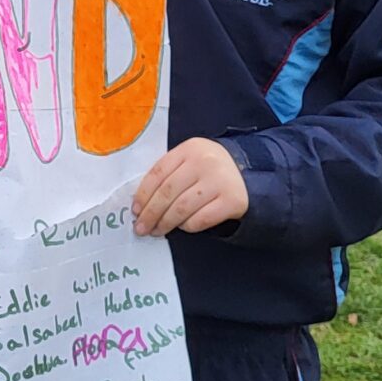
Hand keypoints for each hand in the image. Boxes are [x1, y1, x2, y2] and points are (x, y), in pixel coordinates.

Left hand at [132, 139, 248, 236]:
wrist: (245, 173)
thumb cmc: (207, 170)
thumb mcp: (189, 160)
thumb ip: (168, 174)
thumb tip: (141, 205)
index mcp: (189, 149)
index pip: (158, 173)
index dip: (143, 194)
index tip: (136, 210)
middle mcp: (205, 162)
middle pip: (168, 192)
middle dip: (151, 214)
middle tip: (141, 228)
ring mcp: (220, 181)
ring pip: (182, 208)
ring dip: (166, 223)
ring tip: (157, 231)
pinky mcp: (232, 200)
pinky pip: (201, 219)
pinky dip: (188, 226)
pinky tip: (182, 227)